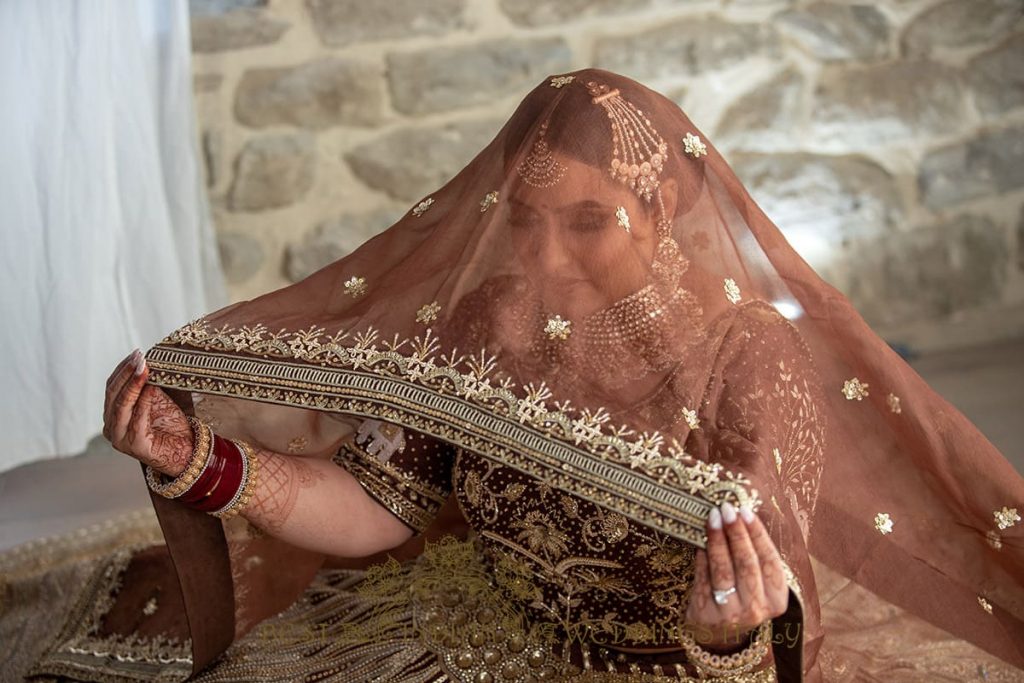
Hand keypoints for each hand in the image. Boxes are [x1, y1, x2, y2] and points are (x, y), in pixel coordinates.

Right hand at [103, 349, 192, 476]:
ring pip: (121, 406)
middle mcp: (112, 427)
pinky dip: (144, 402)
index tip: (136, 354)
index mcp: (112, 415)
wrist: (186, 450)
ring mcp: (120, 438)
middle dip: (127, 373)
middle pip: (114, 394)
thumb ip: (146, 385)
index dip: (122, 370)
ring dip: (133, 385)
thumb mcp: (155, 399)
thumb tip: (145, 360)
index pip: (111, 387)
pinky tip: (152, 388)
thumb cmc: (170, 424)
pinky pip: (137, 420)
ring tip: (145, 369)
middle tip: (140, 358)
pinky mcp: (135, 447)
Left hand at [683, 501, 788, 651]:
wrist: (718, 632)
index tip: (745, 511)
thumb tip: (739, 515)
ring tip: (712, 518)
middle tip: (727, 509)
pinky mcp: (707, 614)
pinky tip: (699, 539)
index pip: (769, 561)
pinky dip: (702, 556)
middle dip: (736, 533)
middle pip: (747, 564)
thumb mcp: (756, 583)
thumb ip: (753, 556)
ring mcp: (731, 614)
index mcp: (777, 600)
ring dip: (717, 541)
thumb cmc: (741, 596)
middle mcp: (757, 609)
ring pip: (724, 571)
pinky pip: (703, 578)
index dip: (757, 534)